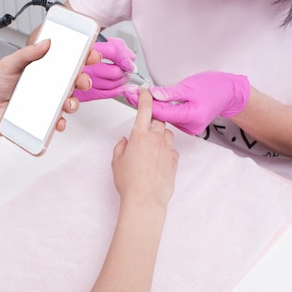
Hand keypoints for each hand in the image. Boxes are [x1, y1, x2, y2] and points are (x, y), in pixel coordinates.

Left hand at [0, 40, 99, 138]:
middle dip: (84, 80)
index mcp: (41, 68)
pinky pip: (57, 121)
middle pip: (73, 81)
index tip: (90, 54)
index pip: (65, 60)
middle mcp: (47, 85)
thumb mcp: (7, 64)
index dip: (81, 56)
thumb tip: (46, 42)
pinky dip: (61, 122)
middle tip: (82, 80)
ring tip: (67, 104)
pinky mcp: (41, 119)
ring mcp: (45, 103)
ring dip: (74, 103)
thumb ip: (26, 53)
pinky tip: (58, 121)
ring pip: (69, 102)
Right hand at [73, 37, 135, 101]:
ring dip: (121, 82)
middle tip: (126, 70)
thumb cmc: (82, 54)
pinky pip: (105, 94)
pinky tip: (121, 88)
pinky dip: (117, 91)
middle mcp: (83, 65)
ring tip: (122, 77)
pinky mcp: (83, 93)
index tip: (130, 64)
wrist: (65, 65)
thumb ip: (118, 46)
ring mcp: (82, 81)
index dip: (125, 59)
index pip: (112, 52)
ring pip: (111, 84)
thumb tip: (131, 58)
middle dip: (124, 72)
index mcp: (86, 48)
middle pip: (113, 71)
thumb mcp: (99, 42)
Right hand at [112, 86, 177, 207]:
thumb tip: (124, 141)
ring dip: (161, 136)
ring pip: (168, 134)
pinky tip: (158, 160)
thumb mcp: (116, 162)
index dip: (145, 98)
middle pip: (158, 121)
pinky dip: (166, 150)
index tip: (146, 91)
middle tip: (144, 131)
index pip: (145, 109)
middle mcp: (155, 140)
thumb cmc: (130, 183)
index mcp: (139, 136)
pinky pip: (172, 150)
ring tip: (151, 147)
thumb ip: (120, 147)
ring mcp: (167, 150)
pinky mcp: (174, 162)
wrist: (145, 200)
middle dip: (153, 122)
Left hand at [125, 72, 249, 134]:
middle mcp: (189, 126)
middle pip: (161, 117)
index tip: (131, 95)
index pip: (160, 112)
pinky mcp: (189, 127)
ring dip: (154, 108)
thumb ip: (170, 93)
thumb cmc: (214, 87)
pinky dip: (163, 111)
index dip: (144, 103)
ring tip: (139, 96)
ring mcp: (189, 128)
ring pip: (165, 119)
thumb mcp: (190, 86)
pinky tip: (155, 104)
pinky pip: (172, 119)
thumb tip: (153, 95)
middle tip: (130, 93)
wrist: (230, 94)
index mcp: (190, 116)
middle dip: (146, 105)